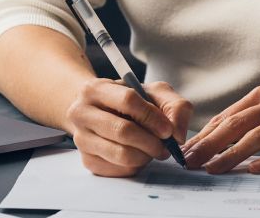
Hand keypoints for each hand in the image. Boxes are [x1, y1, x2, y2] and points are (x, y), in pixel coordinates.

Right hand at [64, 78, 192, 176]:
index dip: (152, 117)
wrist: (99, 111)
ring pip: (121, 154)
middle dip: (151, 142)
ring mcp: (81, 139)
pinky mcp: (87, 161)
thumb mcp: (153, 92)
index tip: (168, 130)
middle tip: (165, 147)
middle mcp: (81, 113)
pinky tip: (138, 154)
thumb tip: (177, 135)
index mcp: (95, 89)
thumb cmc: (128, 100)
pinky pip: (118, 170)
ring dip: (145, 156)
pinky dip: (135, 166)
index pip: (128, 101)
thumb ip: (174, 106)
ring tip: (153, 150)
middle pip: (123, 131)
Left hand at [182, 85, 259, 174]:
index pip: (227, 118)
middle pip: (238, 124)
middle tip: (192, 161)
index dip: (204, 136)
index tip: (185, 153)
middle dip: (211, 144)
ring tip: (215, 167)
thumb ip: (241, 131)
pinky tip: (254, 170)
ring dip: (234, 153)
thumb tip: (204, 148)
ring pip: (259, 135)